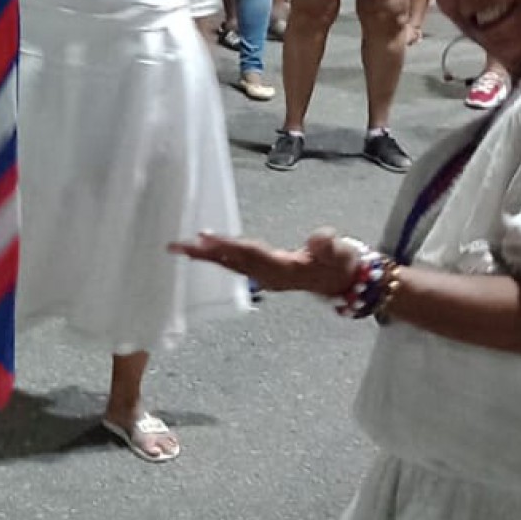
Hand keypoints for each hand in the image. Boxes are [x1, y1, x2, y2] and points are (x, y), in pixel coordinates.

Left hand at [172, 227, 363, 299]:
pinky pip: (235, 264)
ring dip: (206, 256)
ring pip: (231, 264)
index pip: (250, 254)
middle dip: (205, 254)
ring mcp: (264, 276)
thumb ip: (329, 246)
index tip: (205, 238)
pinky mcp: (263, 273)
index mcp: (284, 268)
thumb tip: (319, 238)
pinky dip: (218, 256)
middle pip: (232, 262)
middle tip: (177, 246)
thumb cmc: (341, 264)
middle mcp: (269, 275)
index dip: (228, 246)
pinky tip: (205, 249)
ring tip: (183, 247)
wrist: (343, 281)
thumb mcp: (342, 253)